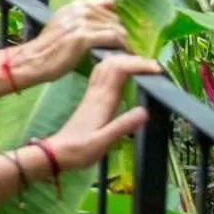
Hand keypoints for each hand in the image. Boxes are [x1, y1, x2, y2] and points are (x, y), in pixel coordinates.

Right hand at [9, 0, 129, 85]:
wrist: (33, 60)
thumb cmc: (50, 47)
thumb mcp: (66, 23)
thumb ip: (85, 15)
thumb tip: (111, 4)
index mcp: (76, 5)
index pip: (108, 7)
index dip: (117, 22)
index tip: (123, 35)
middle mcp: (79, 9)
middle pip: (114, 18)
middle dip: (124, 33)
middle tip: (128, 47)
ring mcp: (81, 22)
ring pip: (115, 28)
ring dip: (125, 42)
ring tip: (129, 52)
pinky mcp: (83, 37)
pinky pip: (112, 39)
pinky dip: (121, 47)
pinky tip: (124, 54)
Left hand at [40, 53, 160, 167]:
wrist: (56, 152)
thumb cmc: (80, 150)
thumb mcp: (103, 142)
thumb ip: (123, 126)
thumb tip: (145, 111)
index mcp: (102, 100)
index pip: (120, 70)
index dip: (138, 65)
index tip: (158, 70)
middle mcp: (96, 92)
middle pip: (113, 63)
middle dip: (135, 60)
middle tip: (156, 68)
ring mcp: (92, 94)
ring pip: (106, 66)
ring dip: (125, 61)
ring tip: (144, 67)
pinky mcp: (90, 98)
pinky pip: (102, 74)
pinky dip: (115, 67)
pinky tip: (123, 73)